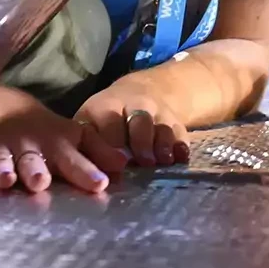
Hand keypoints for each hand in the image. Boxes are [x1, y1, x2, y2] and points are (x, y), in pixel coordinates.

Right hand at [0, 97, 124, 193]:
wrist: (10, 113)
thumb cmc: (50, 134)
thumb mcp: (77, 137)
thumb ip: (99, 152)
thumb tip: (125, 165)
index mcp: (58, 143)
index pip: (74, 158)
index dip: (87, 171)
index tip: (100, 185)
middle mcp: (30, 145)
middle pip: (34, 160)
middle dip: (37, 171)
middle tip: (41, 182)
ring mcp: (2, 147)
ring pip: (3, 160)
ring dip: (4, 170)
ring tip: (6, 182)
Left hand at [76, 80, 191, 166]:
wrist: (140, 92)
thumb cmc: (105, 118)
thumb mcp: (90, 121)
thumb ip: (87, 144)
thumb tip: (87, 175)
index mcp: (108, 106)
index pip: (110, 120)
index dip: (112, 140)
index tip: (113, 162)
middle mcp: (135, 106)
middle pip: (140, 120)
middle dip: (141, 141)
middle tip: (142, 162)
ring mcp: (158, 113)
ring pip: (162, 126)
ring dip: (163, 144)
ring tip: (163, 161)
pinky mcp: (175, 123)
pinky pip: (180, 133)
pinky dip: (180, 145)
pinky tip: (180, 158)